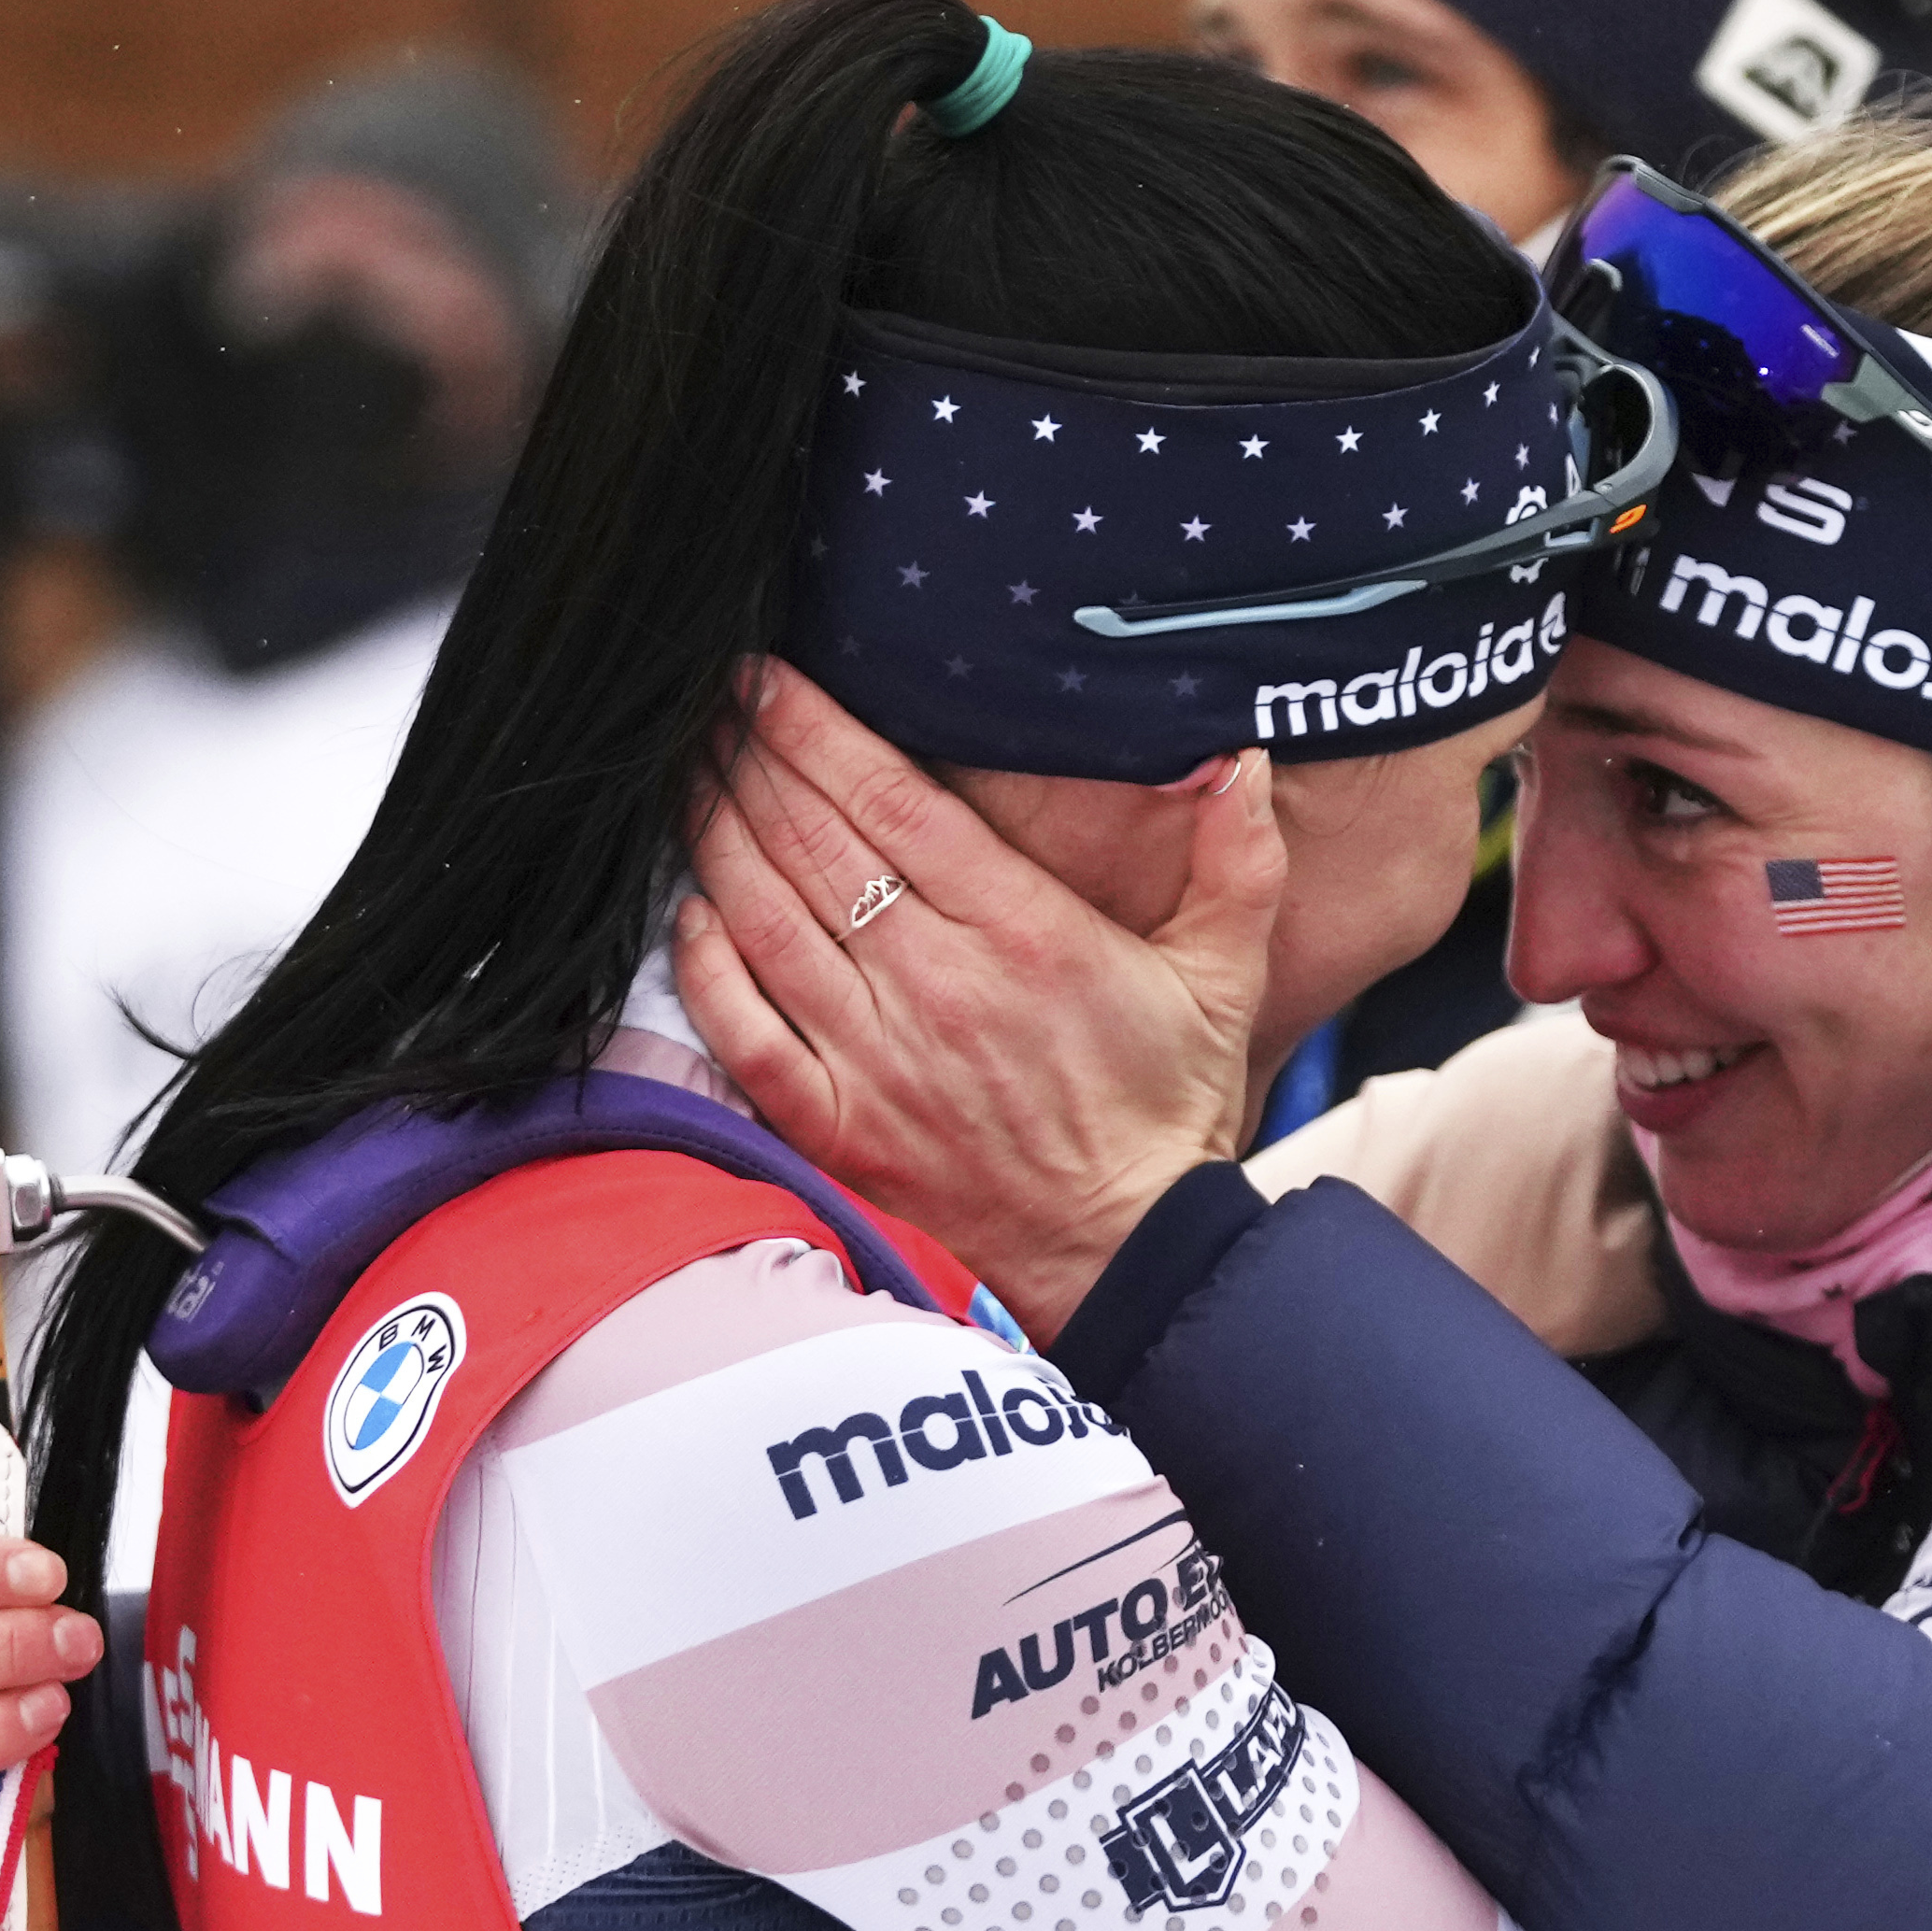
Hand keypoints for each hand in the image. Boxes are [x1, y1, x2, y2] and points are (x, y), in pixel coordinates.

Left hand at [678, 659, 1285, 1338]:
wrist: (1126, 1253)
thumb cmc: (1166, 1110)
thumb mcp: (1226, 975)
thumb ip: (1235, 858)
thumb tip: (1239, 755)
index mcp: (1024, 935)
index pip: (894, 804)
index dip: (818, 730)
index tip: (771, 678)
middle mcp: (938, 988)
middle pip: (816, 844)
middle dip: (753, 758)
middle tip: (709, 701)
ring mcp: (877, 1060)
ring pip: (770, 921)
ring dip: (720, 836)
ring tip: (691, 773)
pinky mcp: (839, 1126)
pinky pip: (748, 1031)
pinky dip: (710, 965)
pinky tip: (693, 909)